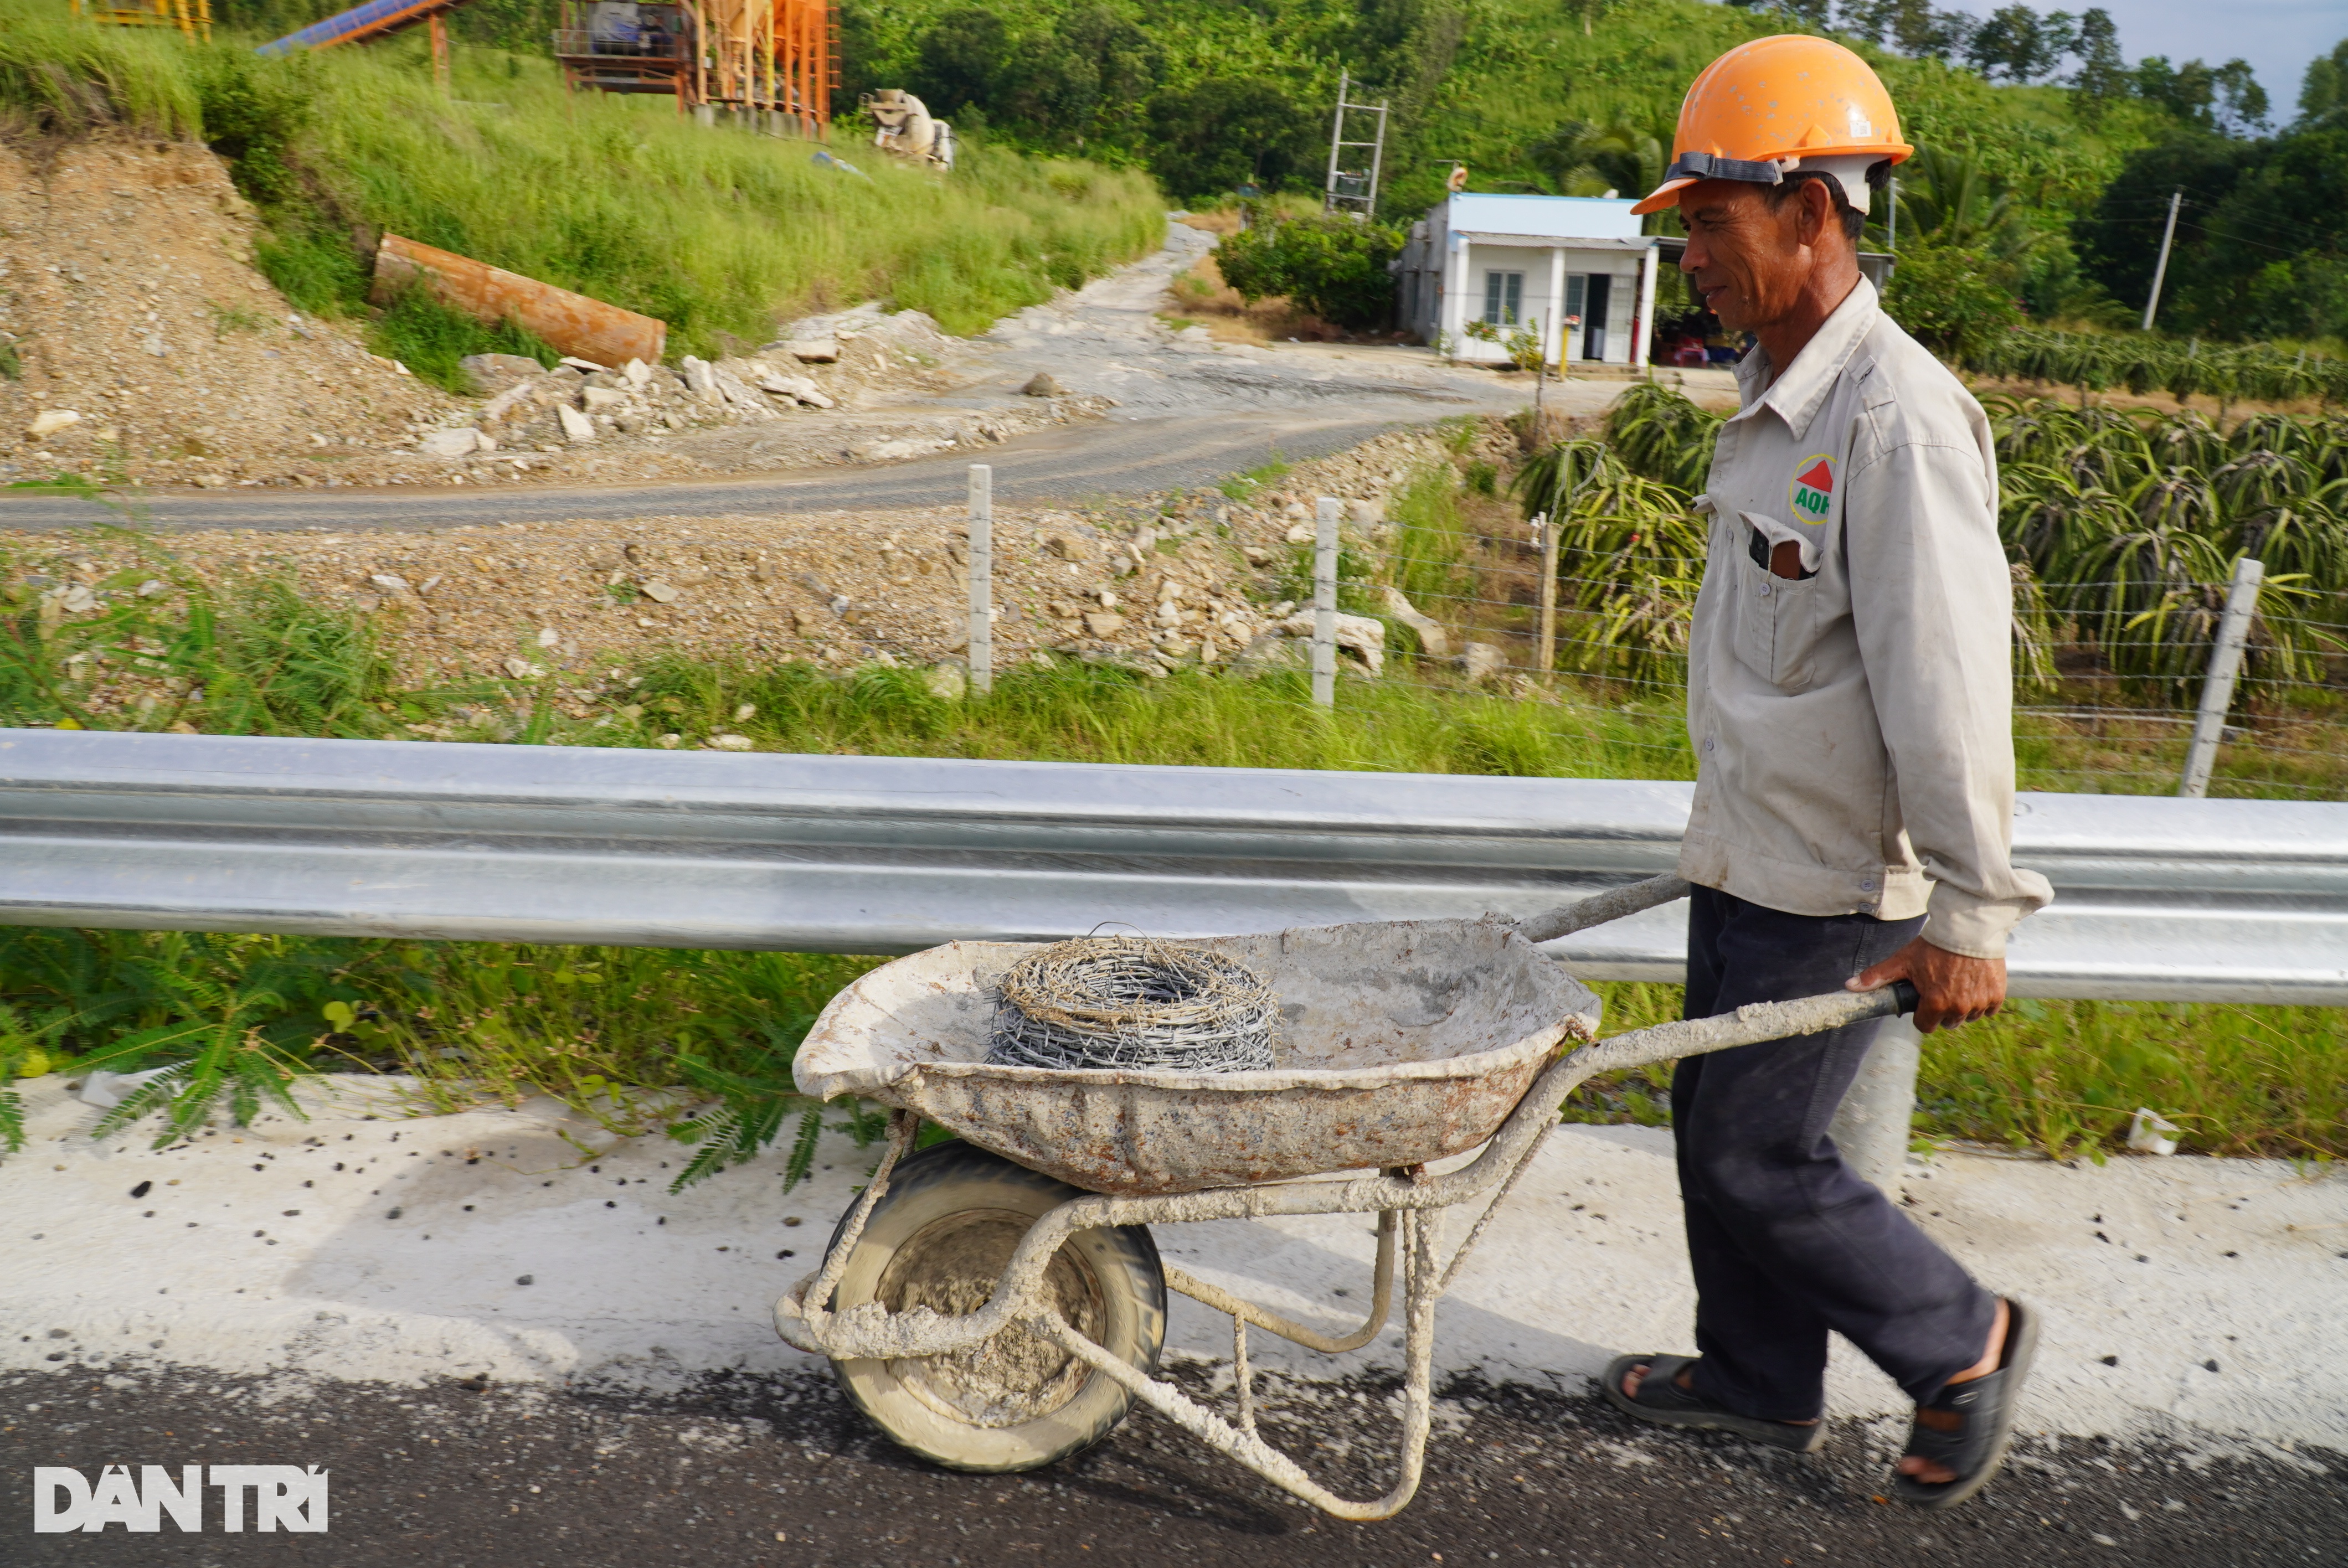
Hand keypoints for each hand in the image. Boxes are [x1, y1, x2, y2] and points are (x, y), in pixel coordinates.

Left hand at [1849, 937, 2005, 1033]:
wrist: (1968, 928)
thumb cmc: (1933, 945)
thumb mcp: (1902, 960)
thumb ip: (1877, 976)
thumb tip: (1848, 986)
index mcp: (1936, 1003)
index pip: (1925, 1026)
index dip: (1921, 1014)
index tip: (1922, 1001)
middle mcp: (1960, 1007)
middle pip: (1947, 1023)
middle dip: (1941, 1011)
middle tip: (1940, 989)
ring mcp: (1980, 1002)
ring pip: (1968, 1017)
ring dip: (1963, 1007)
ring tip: (1957, 985)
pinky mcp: (1997, 995)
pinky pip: (1989, 1009)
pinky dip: (1983, 1000)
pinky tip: (1973, 985)